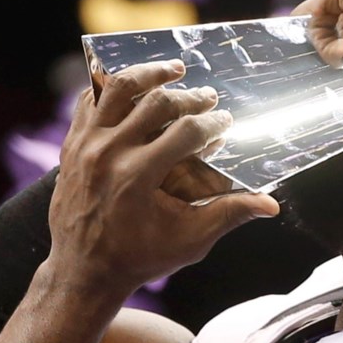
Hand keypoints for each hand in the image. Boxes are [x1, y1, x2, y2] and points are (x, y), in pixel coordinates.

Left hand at [48, 60, 279, 300]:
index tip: (227, 122)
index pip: (186, 131)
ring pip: (118, 90)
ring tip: (174, 70)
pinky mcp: (71, 144)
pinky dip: (111, 88)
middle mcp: (108, 154)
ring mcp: (85, 146)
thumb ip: (229, 214)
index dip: (213, 123)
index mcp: (138, 176)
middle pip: (157, 103)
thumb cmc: (139, 257)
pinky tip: (133, 87)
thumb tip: (271, 204)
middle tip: (209, 98)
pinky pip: (88, 100)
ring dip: (150, 74)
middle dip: (191, 97)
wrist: (82, 272)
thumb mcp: (189, 241)